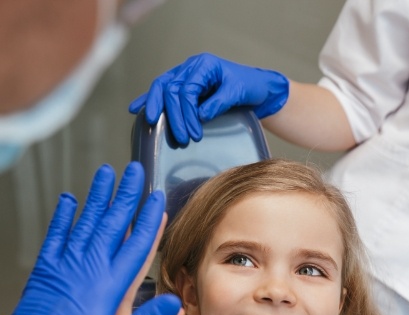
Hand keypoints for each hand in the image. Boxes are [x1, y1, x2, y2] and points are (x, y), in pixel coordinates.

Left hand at [0, 162, 181, 314]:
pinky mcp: (44, 273)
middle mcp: (86, 271)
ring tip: (105, 174)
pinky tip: (68, 201)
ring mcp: (62, 268)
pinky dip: (62, 217)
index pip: (136, 246)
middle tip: (134, 171)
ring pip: (84, 223)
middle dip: (125, 196)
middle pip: (111, 225)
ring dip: (97, 197)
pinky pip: (55, 237)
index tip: (158, 199)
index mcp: (108, 289)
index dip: (150, 220)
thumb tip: (174, 304)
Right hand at [129, 53, 288, 144]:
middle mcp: (191, 68)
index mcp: (203, 65)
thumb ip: (219, 102)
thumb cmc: (250, 87)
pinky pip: (162, 91)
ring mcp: (185, 75)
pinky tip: (136, 110)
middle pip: (171, 89)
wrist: (257, 88)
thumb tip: (200, 115)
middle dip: (173, 116)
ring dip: (156, 108)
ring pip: (162, 88)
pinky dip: (148, 100)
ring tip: (150, 124)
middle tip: (181, 139)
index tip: (194, 135)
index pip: (186, 89)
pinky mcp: (183, 86)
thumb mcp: (238, 92)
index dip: (187, 114)